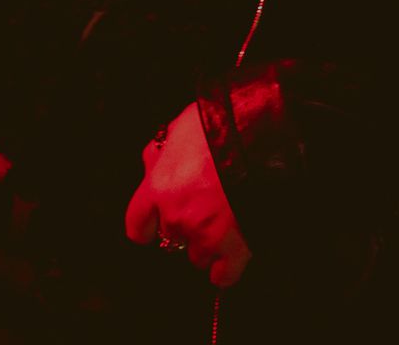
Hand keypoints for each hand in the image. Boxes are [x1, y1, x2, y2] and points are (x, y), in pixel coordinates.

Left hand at [125, 102, 251, 287]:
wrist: (260, 132)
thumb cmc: (219, 122)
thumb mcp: (179, 127)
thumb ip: (162, 154)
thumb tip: (153, 165)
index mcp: (159, 187)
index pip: (138, 225)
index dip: (149, 224)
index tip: (155, 224)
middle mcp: (177, 216)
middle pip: (172, 237)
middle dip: (185, 224)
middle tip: (205, 205)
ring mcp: (205, 235)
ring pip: (198, 256)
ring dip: (207, 243)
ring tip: (225, 221)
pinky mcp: (234, 248)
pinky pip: (224, 275)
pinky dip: (227, 270)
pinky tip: (230, 260)